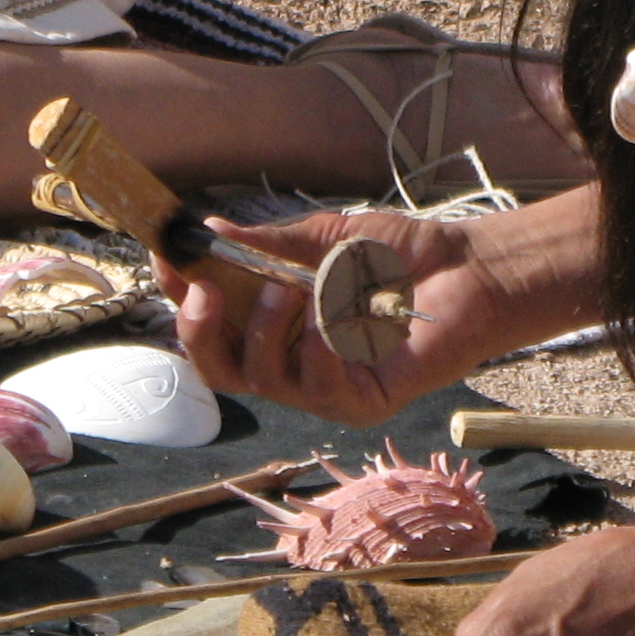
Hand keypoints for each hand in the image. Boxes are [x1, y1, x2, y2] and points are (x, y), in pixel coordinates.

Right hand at [164, 208, 511, 424]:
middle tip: (203, 291)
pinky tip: (336, 317)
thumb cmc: (400, 254)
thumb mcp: (324, 238)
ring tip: (292, 290)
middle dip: (196, 331)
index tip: (165, 256)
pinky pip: (317, 386)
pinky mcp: (359, 404)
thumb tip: (210, 231)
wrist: (468, 270)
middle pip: (216, 368)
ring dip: (266, 329)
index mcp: (274, 321)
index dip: (179, 294)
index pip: (209, 321)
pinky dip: (319, 345)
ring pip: (260, 378)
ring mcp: (322, 387)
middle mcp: (289, 360)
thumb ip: (270, 244)